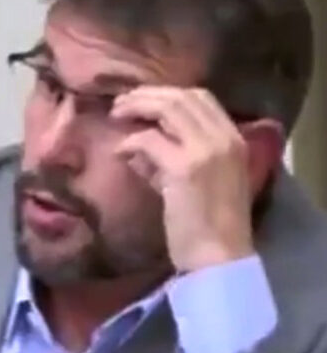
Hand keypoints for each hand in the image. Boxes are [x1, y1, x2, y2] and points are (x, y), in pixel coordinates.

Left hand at [111, 86, 255, 272]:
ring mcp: (207, 151)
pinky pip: (149, 140)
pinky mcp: (184, 168)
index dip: (168, 94)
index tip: (143, 101)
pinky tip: (118, 152)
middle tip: (121, 104)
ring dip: (136, 107)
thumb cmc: (206, 225)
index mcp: (236, 140)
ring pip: (168, 109)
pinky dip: (129, 142)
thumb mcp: (193, 182)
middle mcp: (225, 139)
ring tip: (115, 116)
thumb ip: (170, 159)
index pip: (202, 98)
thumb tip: (138, 142)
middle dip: (147, 96)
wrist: (219, 257)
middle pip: (183, 97)